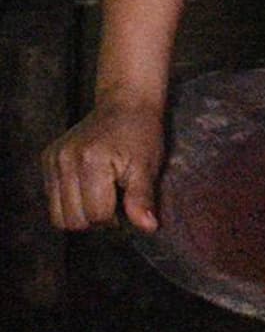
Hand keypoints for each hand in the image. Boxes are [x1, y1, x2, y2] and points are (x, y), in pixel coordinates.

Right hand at [41, 99, 163, 232]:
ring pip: (58, 216)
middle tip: (116, 198)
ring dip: (81, 214)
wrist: (126, 103)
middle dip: (96, 219)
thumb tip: (148, 228)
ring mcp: (53, 159)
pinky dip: (70, 201)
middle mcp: (65, 160)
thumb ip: (142, 199)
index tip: (127, 201)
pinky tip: (89, 185)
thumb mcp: (148, 166)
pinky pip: (52, 199)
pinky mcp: (47, 159)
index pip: (97, 215)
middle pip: (73, 220)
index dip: (115, 217)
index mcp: (92, 161)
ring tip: (102, 194)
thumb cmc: (142, 134)